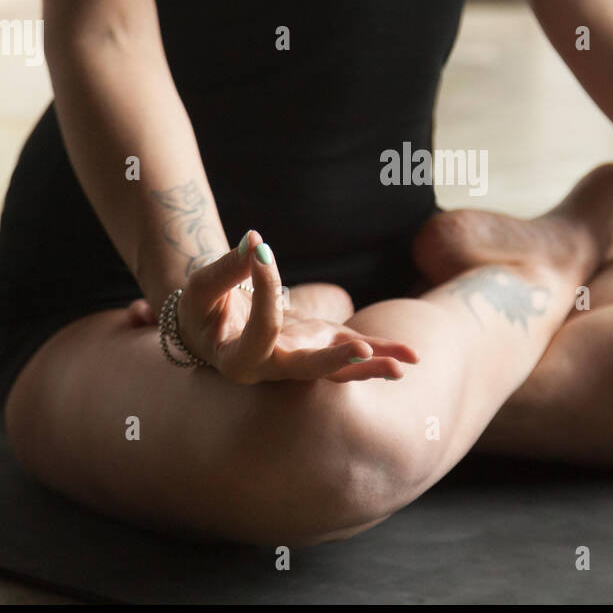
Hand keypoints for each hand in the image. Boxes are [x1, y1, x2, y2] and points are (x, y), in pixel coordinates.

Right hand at [135, 231, 418, 382]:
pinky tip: (410, 357)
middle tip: (363, 350)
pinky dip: (380, 352)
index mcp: (239, 361)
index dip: (264, 289)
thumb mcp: (203, 288)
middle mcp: (275, 368)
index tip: (259, 252)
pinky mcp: (321, 344)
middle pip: (309, 370)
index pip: (262, 328)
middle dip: (337, 360)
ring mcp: (302, 357)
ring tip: (404, 364)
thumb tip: (254, 242)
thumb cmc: (203, 309)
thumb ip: (226, 270)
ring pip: (339, 369)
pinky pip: (352, 353)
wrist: (214, 328)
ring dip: (372, 365)